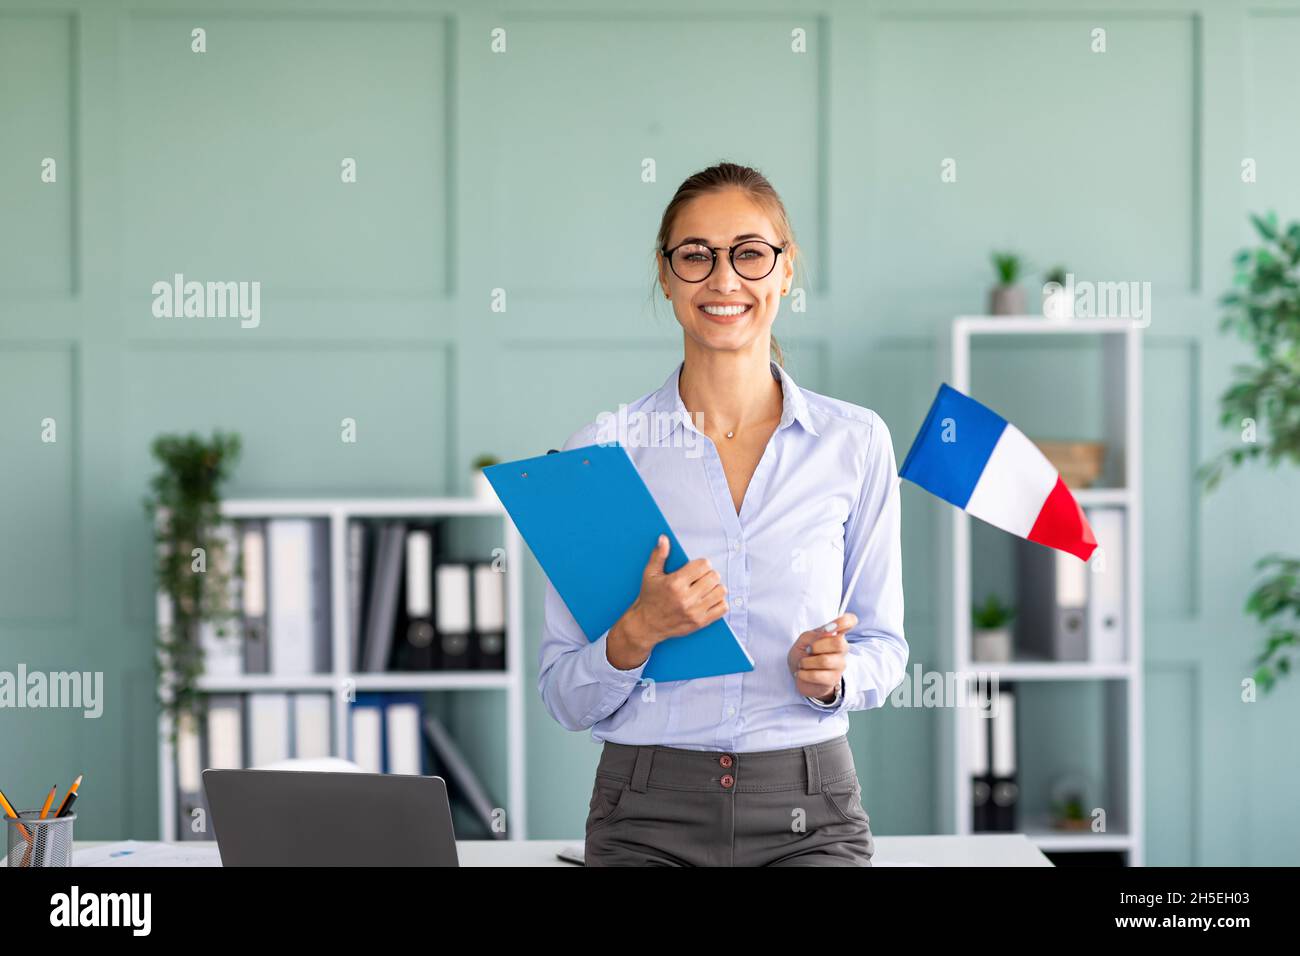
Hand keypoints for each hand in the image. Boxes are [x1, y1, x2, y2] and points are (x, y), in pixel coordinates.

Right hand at [607, 535, 727, 669]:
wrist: (646, 625)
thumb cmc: (649, 598)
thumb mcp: (650, 575)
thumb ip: (658, 555)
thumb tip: (664, 539)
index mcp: (675, 583)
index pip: (703, 565)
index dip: (702, 564)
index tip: (697, 567)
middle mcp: (686, 598)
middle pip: (714, 577)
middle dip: (709, 574)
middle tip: (701, 578)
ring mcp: (694, 611)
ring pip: (720, 591)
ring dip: (715, 587)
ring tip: (706, 588)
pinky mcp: (700, 622)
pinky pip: (722, 608)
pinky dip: (719, 602)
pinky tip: (710, 599)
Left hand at [787, 612, 856, 700]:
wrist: (798, 675)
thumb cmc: (803, 654)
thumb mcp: (803, 640)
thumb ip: (815, 635)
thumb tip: (828, 632)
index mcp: (835, 634)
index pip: (849, 622)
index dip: (844, 621)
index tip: (832, 627)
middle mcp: (842, 648)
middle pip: (838, 643)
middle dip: (817, 646)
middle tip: (808, 650)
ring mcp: (840, 664)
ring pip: (825, 661)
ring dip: (806, 662)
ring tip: (802, 664)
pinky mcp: (833, 679)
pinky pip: (817, 675)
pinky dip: (804, 674)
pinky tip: (802, 673)